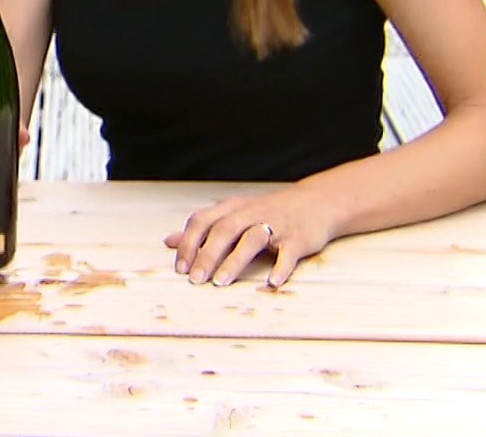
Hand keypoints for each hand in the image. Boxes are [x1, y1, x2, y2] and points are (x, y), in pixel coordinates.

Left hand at [163, 188, 332, 288]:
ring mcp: (276, 225)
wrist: (316, 202)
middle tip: (195, 280)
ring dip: (235, 261)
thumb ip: (203, 229)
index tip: (180, 268)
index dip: (189, 243)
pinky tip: (272, 282)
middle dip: (207, 255)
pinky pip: (288, 253)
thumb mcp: (233, 214)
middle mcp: (251, 213)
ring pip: (253, 239)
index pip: (203, 220)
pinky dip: (281, 267)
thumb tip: (169, 241)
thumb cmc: (268, 212)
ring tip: (221, 282)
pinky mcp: (298, 239)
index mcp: (232, 208)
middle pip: (224, 230)